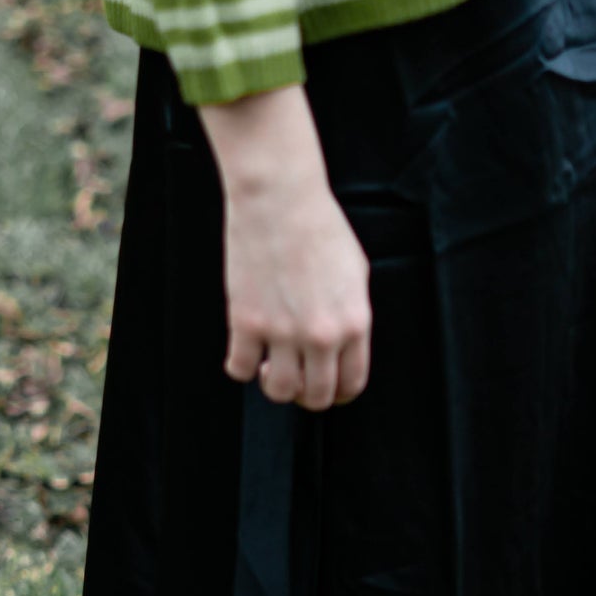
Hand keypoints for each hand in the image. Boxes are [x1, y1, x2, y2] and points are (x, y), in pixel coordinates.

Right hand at [198, 83, 370, 410]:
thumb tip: (342, 344)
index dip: (339, 393)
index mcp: (354, 323)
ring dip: (275, 387)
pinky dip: (241, 368)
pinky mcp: (246, 322)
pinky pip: (240, 369)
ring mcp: (283, 331)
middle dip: (308, 395)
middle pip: (318, 397)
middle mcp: (322, 335)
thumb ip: (352, 316)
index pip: (352, 384)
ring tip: (270, 367)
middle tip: (298, 379)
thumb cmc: (319, 226)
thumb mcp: (356, 274)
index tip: (328, 387)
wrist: (280, 198)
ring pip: (280, 392)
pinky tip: (244, 353)